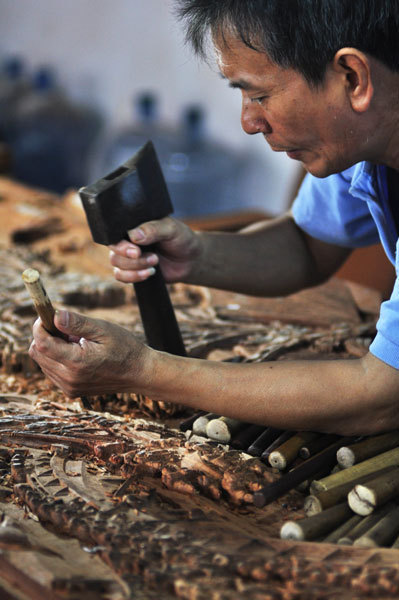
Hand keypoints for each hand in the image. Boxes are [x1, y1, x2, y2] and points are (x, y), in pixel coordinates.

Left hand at [29, 310, 151, 397]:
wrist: (140, 373)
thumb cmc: (125, 348)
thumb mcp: (103, 330)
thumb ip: (77, 323)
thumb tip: (54, 315)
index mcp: (77, 362)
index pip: (41, 344)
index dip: (39, 327)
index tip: (47, 315)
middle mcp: (69, 379)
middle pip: (37, 353)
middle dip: (45, 335)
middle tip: (66, 327)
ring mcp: (69, 387)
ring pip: (42, 362)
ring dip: (52, 347)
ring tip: (76, 341)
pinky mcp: (71, 391)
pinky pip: (51, 371)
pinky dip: (57, 358)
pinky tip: (77, 352)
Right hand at [109, 216, 201, 283]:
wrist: (191, 260)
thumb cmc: (181, 239)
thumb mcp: (172, 229)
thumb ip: (153, 229)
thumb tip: (133, 235)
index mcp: (134, 225)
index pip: (115, 231)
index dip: (121, 243)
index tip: (135, 250)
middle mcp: (128, 240)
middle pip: (114, 249)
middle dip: (128, 257)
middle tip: (146, 256)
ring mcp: (129, 256)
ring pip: (116, 263)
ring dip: (135, 267)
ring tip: (155, 262)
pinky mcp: (133, 270)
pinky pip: (121, 276)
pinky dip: (133, 277)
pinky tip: (149, 273)